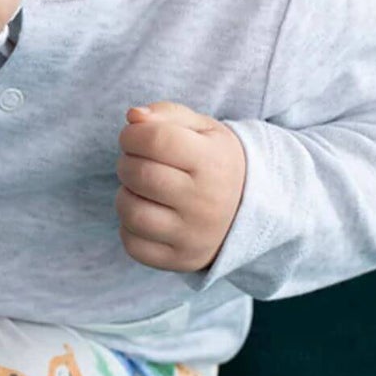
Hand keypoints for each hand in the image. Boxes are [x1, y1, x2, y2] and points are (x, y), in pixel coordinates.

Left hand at [115, 101, 245, 272]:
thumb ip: (165, 114)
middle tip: (138, 162)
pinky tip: (148, 214)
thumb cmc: (213, 161)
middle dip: (126, 162)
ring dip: (126, 195)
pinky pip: (132, 245)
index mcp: (213, 162)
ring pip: (130, 212)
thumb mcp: (201, 129)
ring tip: (142, 190)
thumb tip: (133, 117)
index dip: (132, 134)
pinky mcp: (180, 260)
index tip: (134, 137)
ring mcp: (194, 236)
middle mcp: (206, 202)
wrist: (250, 210)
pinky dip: (130, 228)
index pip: (155, 140)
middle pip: (138, 174)